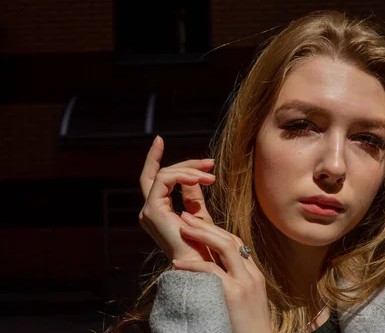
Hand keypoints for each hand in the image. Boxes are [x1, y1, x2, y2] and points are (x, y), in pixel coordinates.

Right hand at [138, 135, 216, 261]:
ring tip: (211, 175)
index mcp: (159, 212)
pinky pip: (164, 180)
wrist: (203, 268)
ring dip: (189, 169)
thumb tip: (194, 178)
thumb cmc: (205, 247)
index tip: (159, 140)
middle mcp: (150, 211)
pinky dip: (182, 175)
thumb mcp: (200, 215)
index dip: (155, 158)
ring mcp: (149, 211)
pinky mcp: (153, 211)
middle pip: (158, 174)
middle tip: (209, 162)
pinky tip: (201, 178)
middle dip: (183, 162)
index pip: (155, 180)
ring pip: (163, 174)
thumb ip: (193, 196)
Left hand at [174, 212, 270, 332]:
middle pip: (230, 240)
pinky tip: (177, 263)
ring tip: (182, 228)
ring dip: (201, 234)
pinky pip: (212, 271)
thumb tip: (209, 277)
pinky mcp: (234, 294)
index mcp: (254, 276)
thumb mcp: (242, 304)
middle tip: (186, 216)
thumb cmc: (242, 330)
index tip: (197, 223)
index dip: (216, 231)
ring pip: (225, 247)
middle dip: (206, 226)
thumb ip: (231, 286)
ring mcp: (244, 284)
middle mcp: (252, 275)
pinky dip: (193, 264)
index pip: (236, 244)